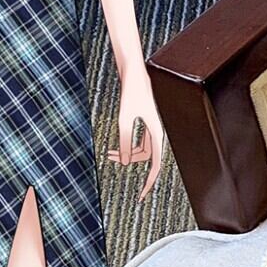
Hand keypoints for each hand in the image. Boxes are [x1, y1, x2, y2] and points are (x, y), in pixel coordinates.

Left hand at [108, 68, 164, 197]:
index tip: (142, 194)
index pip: (155, 164)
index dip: (150, 181)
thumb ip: (125, 140)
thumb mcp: (124, 119)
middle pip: (146, 157)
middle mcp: (156, 131)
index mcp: (156, 132)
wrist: (133, 71)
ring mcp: (150, 126)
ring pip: (141, 149)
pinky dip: (126, 145)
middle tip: (114, 166)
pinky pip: (138, 140)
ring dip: (125, 153)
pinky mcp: (143, 121)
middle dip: (129, 163)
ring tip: (110, 155)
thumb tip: (126, 162)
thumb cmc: (132, 91)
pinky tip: (115, 148)